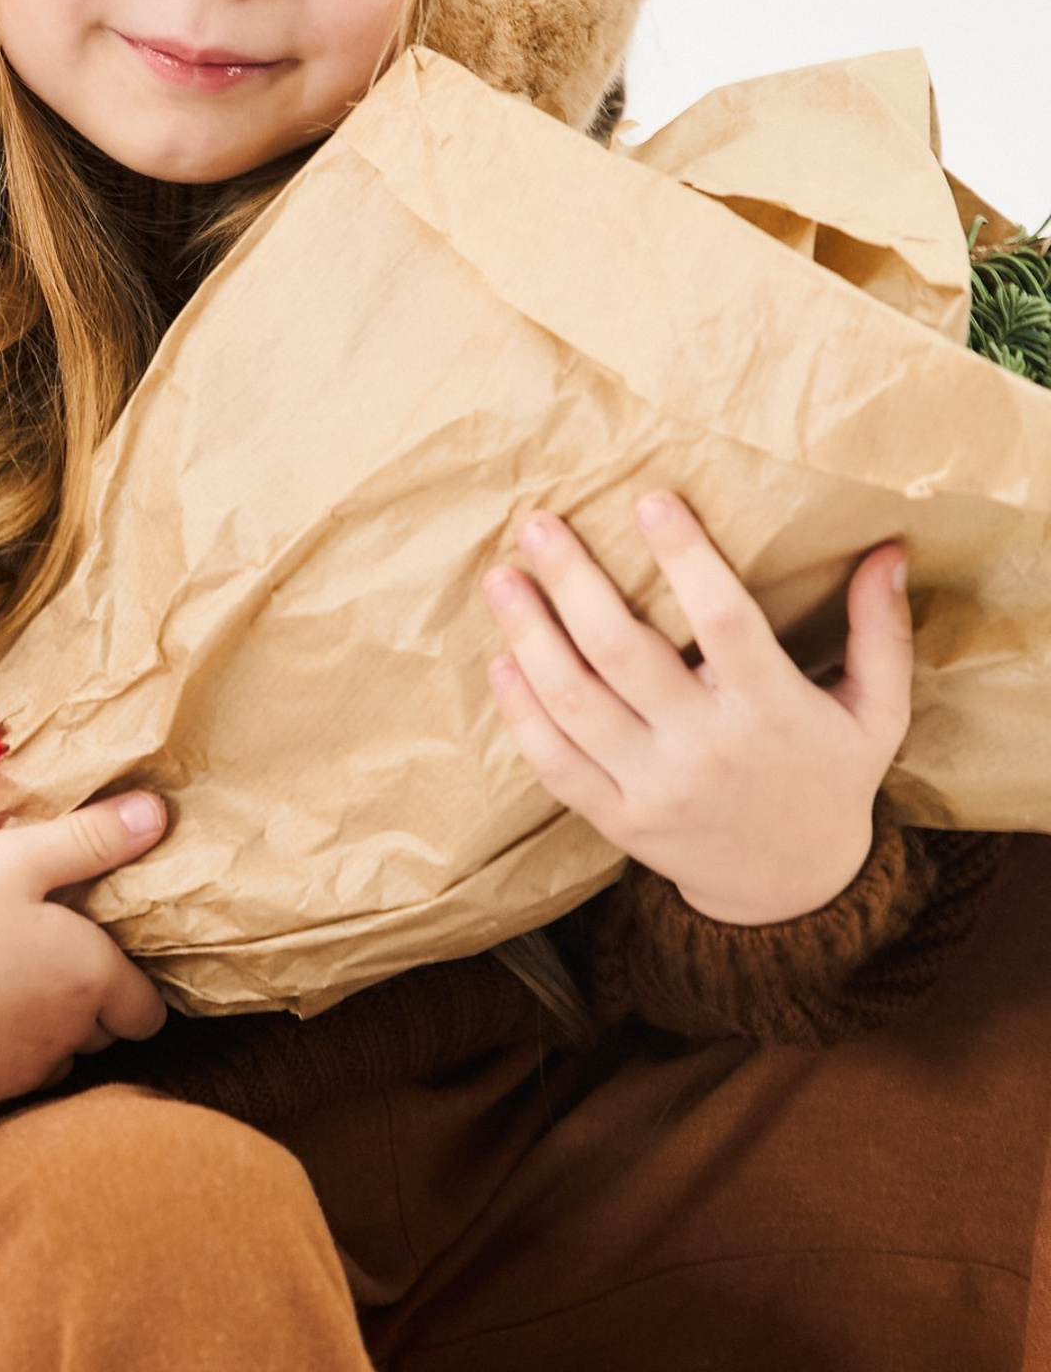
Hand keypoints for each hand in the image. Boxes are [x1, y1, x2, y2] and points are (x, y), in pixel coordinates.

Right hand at [0, 791, 169, 1107]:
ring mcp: (13, 1075)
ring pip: (52, 1059)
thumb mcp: (18, 857)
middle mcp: (63, 1039)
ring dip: (43, 1030)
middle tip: (45, 952)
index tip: (101, 950)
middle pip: (101, 1033)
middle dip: (87, 1001)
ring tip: (2, 979)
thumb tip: (157, 815)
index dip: (133, 982)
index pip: (147, 1011)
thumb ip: (91, 839)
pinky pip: (1, 1076)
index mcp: (87, 981)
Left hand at [481, 492, 911, 925]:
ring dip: (529, 636)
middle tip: (538, 524)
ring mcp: (654, 787)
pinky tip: (501, 660)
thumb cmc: (830, 777)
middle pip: (623, 653)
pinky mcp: (617, 819)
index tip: (650, 500)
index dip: (686, 559)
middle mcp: (706, 748)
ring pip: (574, 702)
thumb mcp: (878, 712)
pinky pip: (554, 762)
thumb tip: (889, 549)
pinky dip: (520, 711)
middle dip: (573, 582)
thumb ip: (879, 632)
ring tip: (502, 580)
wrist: (795, 889)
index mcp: (771, 711)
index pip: (725, 621)